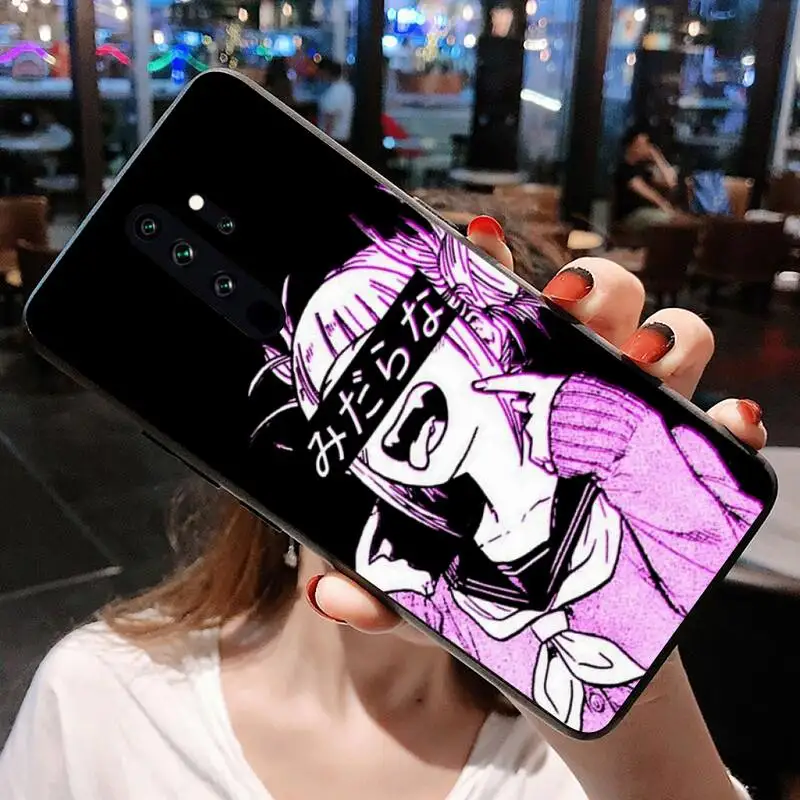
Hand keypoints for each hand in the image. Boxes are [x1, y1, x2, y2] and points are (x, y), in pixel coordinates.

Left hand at [306, 220, 765, 633]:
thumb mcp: (414, 579)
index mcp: (500, 382)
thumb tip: (331, 593)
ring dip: (661, 335)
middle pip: (597, 297)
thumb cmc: (468, 577)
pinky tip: (724, 424)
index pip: (498, 298)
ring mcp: (625, 412)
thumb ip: (374, 582)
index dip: (491, 261)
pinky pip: (714, 420)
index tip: (477, 244)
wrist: (539, 624)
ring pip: (663, 335)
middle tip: (565, 308)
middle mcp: (569, 380)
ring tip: (639, 362)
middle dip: (592, 287)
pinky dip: (726, 417)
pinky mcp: (672, 456)